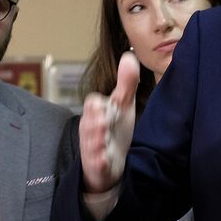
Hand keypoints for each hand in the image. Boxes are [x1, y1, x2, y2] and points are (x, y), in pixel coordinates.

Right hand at [80, 52, 138, 194]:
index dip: (101, 104)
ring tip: (103, 135)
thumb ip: (126, 82)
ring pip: (91, 142)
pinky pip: (96, 163)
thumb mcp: (122, 105)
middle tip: (105, 119)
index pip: (93, 104)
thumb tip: (130, 55)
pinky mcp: (97, 166)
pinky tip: (106, 158)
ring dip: (96, 138)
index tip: (113, 104)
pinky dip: (100, 160)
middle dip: (96, 120)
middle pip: (90, 122)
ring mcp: (93, 149)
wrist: (110, 164)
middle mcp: (90, 130)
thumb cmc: (115, 130)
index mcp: (95, 114)